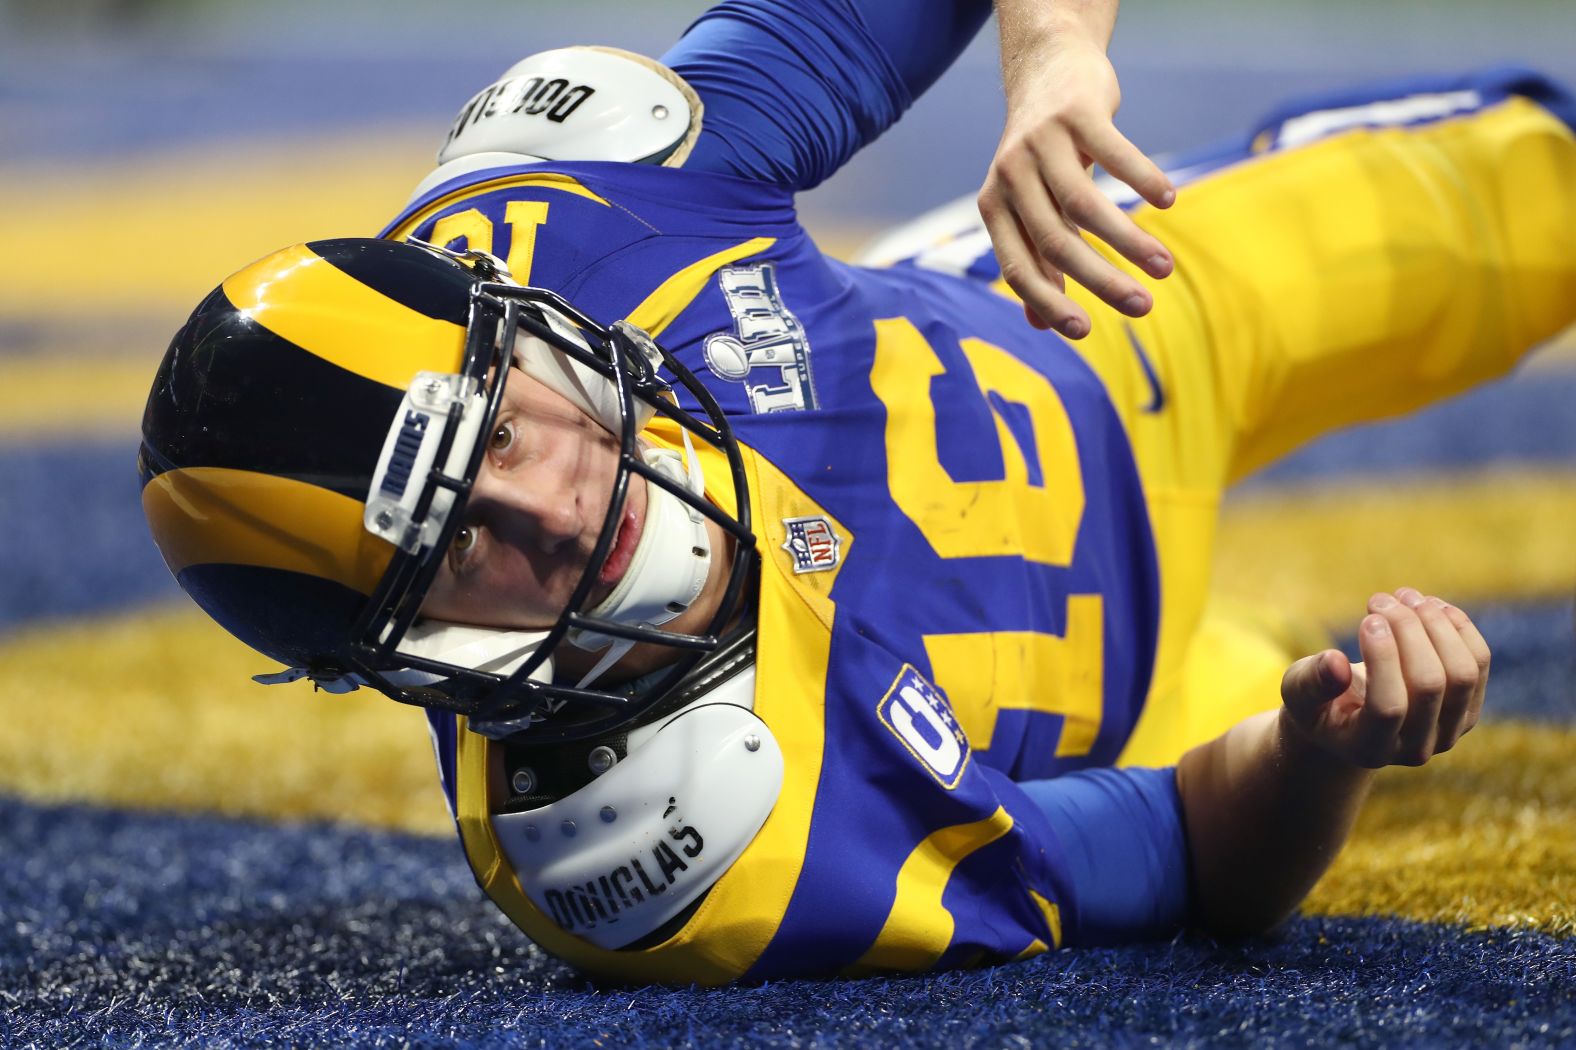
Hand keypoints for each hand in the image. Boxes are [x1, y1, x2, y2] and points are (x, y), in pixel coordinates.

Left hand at [978, 30, 1174, 339]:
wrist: (1047, 69)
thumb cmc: (1042, 156)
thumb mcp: (1030, 207)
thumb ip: (1036, 261)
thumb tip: (1042, 327)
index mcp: (995, 208)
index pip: (1018, 268)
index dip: (1049, 302)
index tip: (1086, 333)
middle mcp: (1010, 176)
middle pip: (1055, 242)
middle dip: (1101, 281)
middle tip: (1144, 308)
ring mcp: (1041, 142)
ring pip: (1086, 205)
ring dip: (1129, 242)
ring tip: (1165, 268)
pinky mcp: (1076, 112)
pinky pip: (1115, 153)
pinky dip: (1143, 179)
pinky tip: (1167, 201)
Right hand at [1279, 588, 1490, 768]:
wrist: (1348, 720)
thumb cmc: (1316, 702)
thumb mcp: (1298, 693)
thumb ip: (1311, 682)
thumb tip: (1335, 662)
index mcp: (1370, 748)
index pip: (1389, 706)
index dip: (1382, 658)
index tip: (1367, 618)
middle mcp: (1416, 748)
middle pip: (1430, 684)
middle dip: (1408, 631)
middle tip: (1380, 599)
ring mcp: (1448, 732)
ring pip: (1461, 672)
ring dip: (1436, 625)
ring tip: (1405, 596)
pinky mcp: (1468, 710)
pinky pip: (1477, 663)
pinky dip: (1457, 628)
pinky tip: (1430, 606)